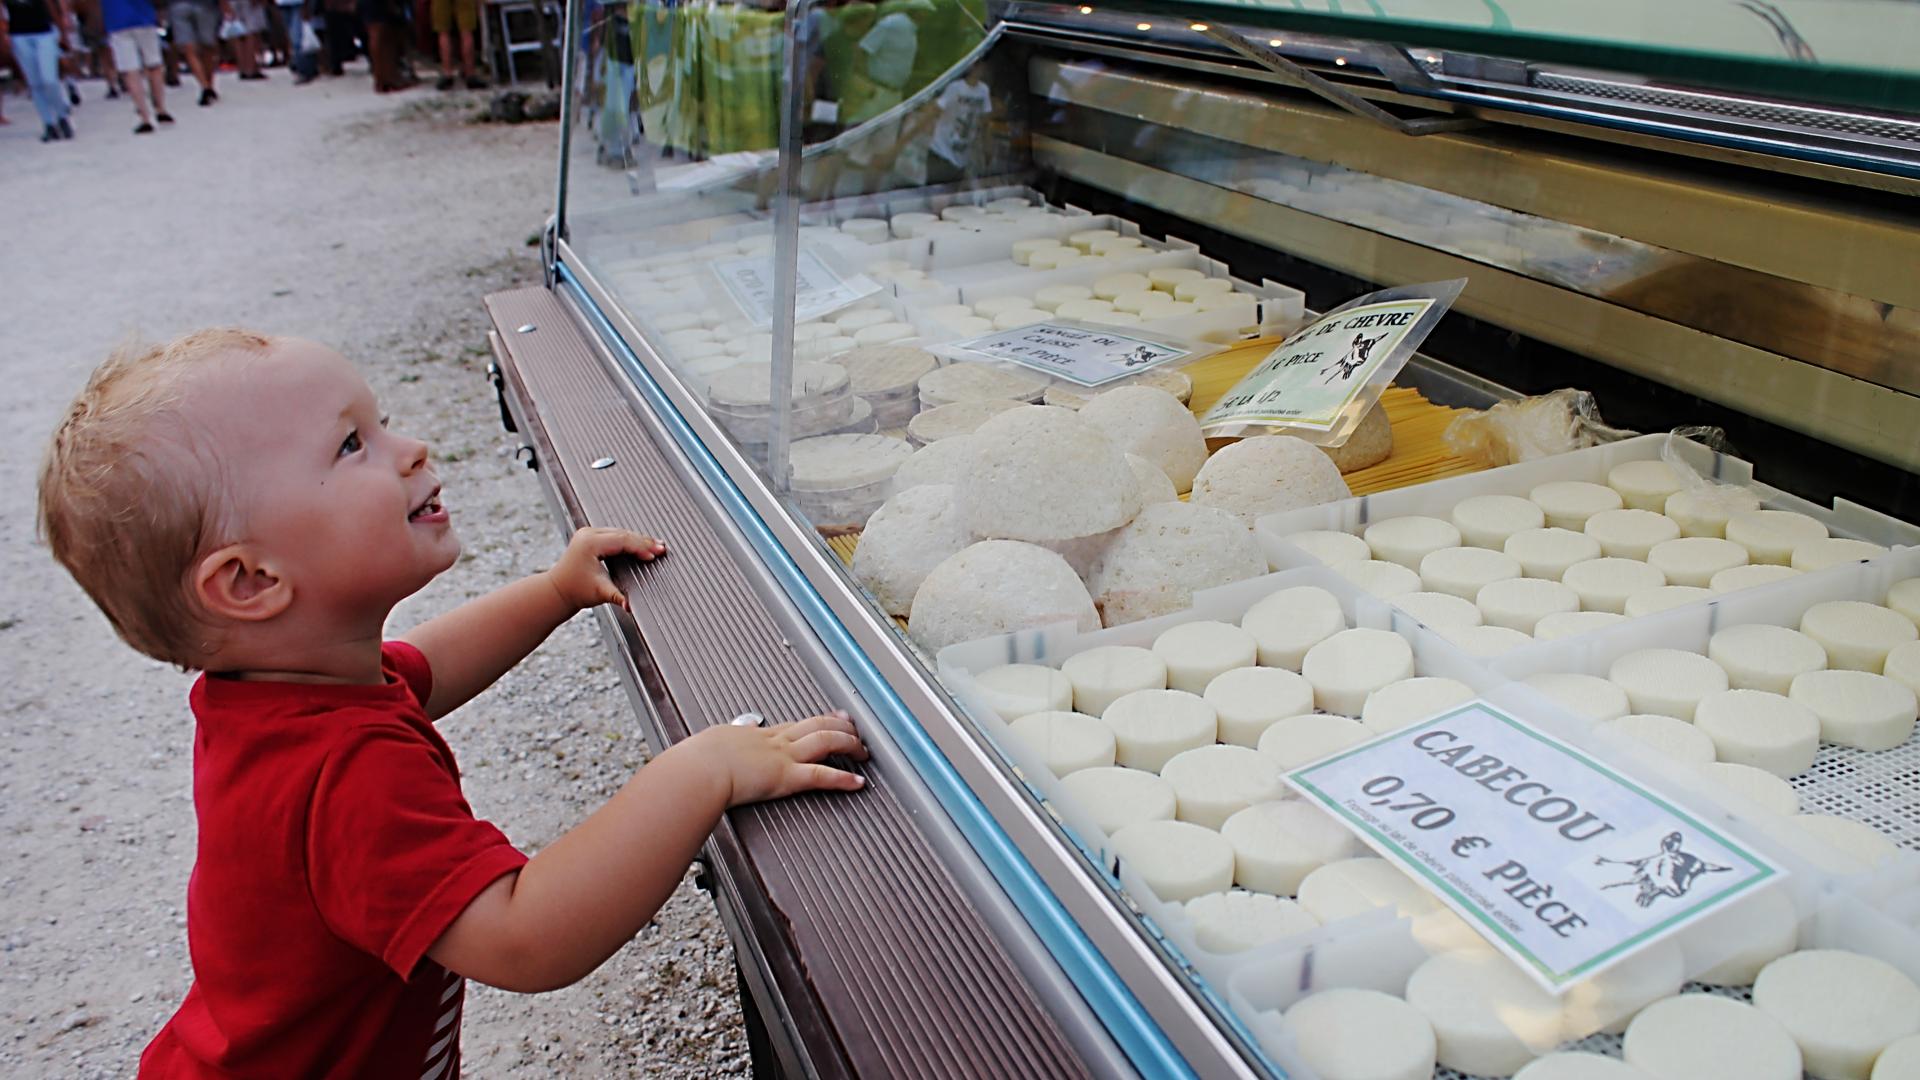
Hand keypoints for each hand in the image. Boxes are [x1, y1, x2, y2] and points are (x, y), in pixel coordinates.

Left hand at [544, 526, 665, 611]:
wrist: (557, 591)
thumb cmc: (575, 591)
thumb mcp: (600, 593)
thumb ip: (618, 597)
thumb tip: (631, 606)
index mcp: (590, 543)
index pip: (623, 540)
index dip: (642, 547)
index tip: (656, 554)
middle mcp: (588, 534)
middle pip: (623, 533)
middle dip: (644, 541)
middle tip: (662, 547)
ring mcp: (587, 533)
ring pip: (620, 532)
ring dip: (637, 539)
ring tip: (655, 545)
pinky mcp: (589, 536)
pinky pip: (613, 534)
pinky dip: (628, 539)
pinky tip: (639, 543)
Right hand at [699, 711, 867, 806]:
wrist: (696, 769)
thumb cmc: (695, 762)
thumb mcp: (707, 746)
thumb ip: (717, 748)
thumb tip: (708, 750)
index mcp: (755, 735)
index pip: (794, 725)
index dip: (815, 722)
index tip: (829, 719)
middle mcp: (773, 741)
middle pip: (816, 725)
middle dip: (840, 725)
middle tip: (855, 727)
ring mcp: (782, 757)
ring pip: (826, 741)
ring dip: (849, 744)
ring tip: (864, 751)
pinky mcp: (785, 777)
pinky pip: (821, 775)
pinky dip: (842, 779)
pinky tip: (857, 782)